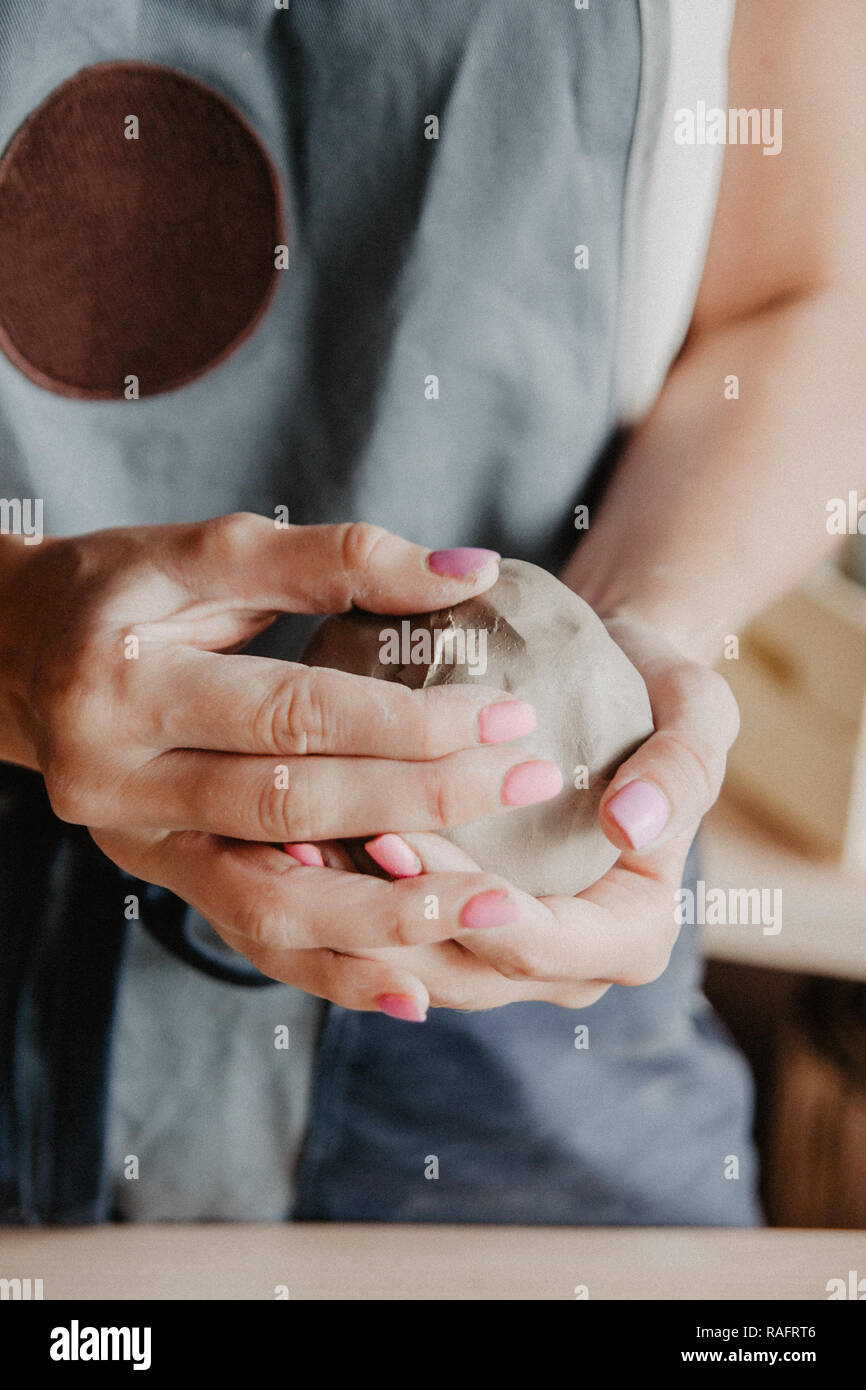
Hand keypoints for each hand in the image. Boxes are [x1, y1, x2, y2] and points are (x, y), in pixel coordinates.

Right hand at [0, 516, 562, 1009]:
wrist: (7, 658)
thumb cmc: (117, 592)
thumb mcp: (205, 551)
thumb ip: (333, 558)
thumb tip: (470, 572)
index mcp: (126, 679)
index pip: (293, 711)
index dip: (408, 718)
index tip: (510, 713)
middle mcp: (119, 778)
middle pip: (292, 806)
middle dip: (423, 803)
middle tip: (529, 783)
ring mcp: (134, 844)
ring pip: (268, 902)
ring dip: (388, 913)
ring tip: (495, 909)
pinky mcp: (156, 880)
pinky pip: (248, 939)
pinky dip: (332, 970)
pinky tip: (412, 989)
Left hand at [278, 614, 738, 1014]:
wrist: (612, 689)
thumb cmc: (658, 697)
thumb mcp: (699, 713)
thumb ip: (682, 769)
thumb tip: (632, 828)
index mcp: (630, 935)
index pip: (544, 949)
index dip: (472, 910)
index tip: (407, 843)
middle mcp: (565, 967)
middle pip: (463, 973)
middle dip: (390, 917)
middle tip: (327, 841)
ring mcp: (503, 958)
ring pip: (411, 967)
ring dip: (348, 915)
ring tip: (292, 843)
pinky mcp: (455, 930)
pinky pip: (390, 934)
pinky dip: (341, 896)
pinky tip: (292, 839)